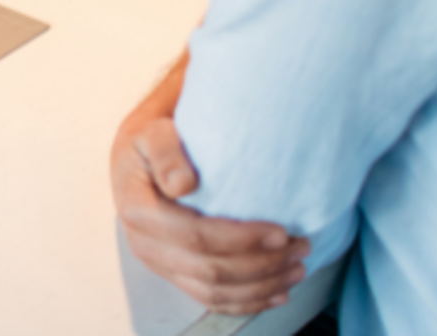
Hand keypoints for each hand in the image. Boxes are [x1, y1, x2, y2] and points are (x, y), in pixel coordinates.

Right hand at [112, 111, 308, 314]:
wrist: (136, 158)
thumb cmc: (151, 143)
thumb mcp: (152, 134)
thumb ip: (165, 152)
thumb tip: (182, 183)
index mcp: (138, 210)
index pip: (194, 236)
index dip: (241, 240)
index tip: (280, 231)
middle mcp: (144, 244)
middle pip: (209, 270)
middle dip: (262, 265)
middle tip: (300, 248)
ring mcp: (159, 263)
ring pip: (214, 291)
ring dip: (261, 287)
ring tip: (297, 269)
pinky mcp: (173, 274)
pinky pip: (211, 299)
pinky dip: (247, 301)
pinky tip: (276, 293)